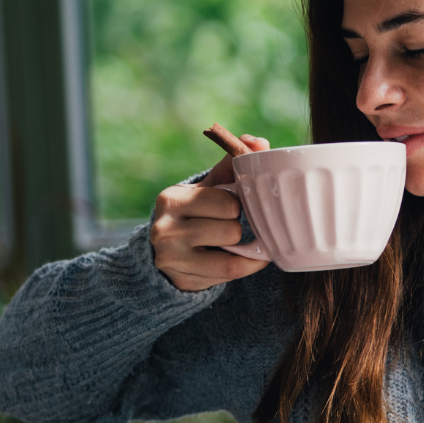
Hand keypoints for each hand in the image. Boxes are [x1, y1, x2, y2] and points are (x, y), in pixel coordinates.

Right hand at [151, 134, 271, 290]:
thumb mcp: (209, 186)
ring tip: (228, 242)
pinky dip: (245, 266)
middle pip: (230, 229)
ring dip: (238, 247)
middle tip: (227, 225)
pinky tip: (243, 257)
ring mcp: (171, 258)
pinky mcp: (182, 280)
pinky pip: (230, 274)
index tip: (229, 206)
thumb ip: (233, 163)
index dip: (236, 204)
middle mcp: (165, 229)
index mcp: (171, 198)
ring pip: (231, 254)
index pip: (227, 202)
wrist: (165, 251)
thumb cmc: (196, 212)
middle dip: (236, 227)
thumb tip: (259, 142)